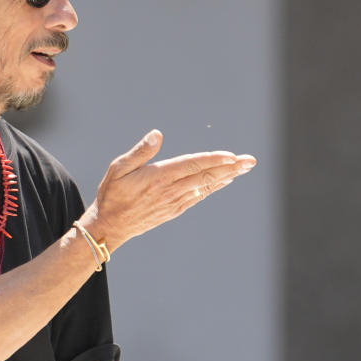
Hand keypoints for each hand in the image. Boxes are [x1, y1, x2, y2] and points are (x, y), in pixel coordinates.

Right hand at [80, 129, 255, 250]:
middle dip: (230, 168)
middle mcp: (170, 191)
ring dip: (227, 177)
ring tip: (243, 169)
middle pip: (206, 176)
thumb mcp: (118, 168)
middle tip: (250, 161)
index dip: (213, 160)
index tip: (232, 156)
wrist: (110, 227)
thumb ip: (140, 151)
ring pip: (205, 186)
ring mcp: (174, 202)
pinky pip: (199, 196)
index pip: (192, 165)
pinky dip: (213, 188)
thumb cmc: (112, 194)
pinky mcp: (174, 210)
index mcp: (158, 177)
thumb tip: (158, 134)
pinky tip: (224, 182)